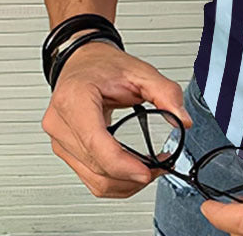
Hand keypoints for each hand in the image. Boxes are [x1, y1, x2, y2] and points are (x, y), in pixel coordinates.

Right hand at [40, 40, 192, 197]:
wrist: (83, 61)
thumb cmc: (103, 65)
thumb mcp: (140, 71)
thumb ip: (166, 93)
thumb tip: (182, 120)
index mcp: (75, 99)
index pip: (96, 143)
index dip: (122, 164)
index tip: (146, 172)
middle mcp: (61, 123)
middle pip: (97, 167)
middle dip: (131, 174)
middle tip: (161, 167)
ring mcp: (60, 140)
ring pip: (93, 179)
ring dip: (125, 182)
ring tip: (151, 169)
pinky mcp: (65, 150)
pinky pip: (90, 177)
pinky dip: (115, 179)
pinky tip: (133, 170)